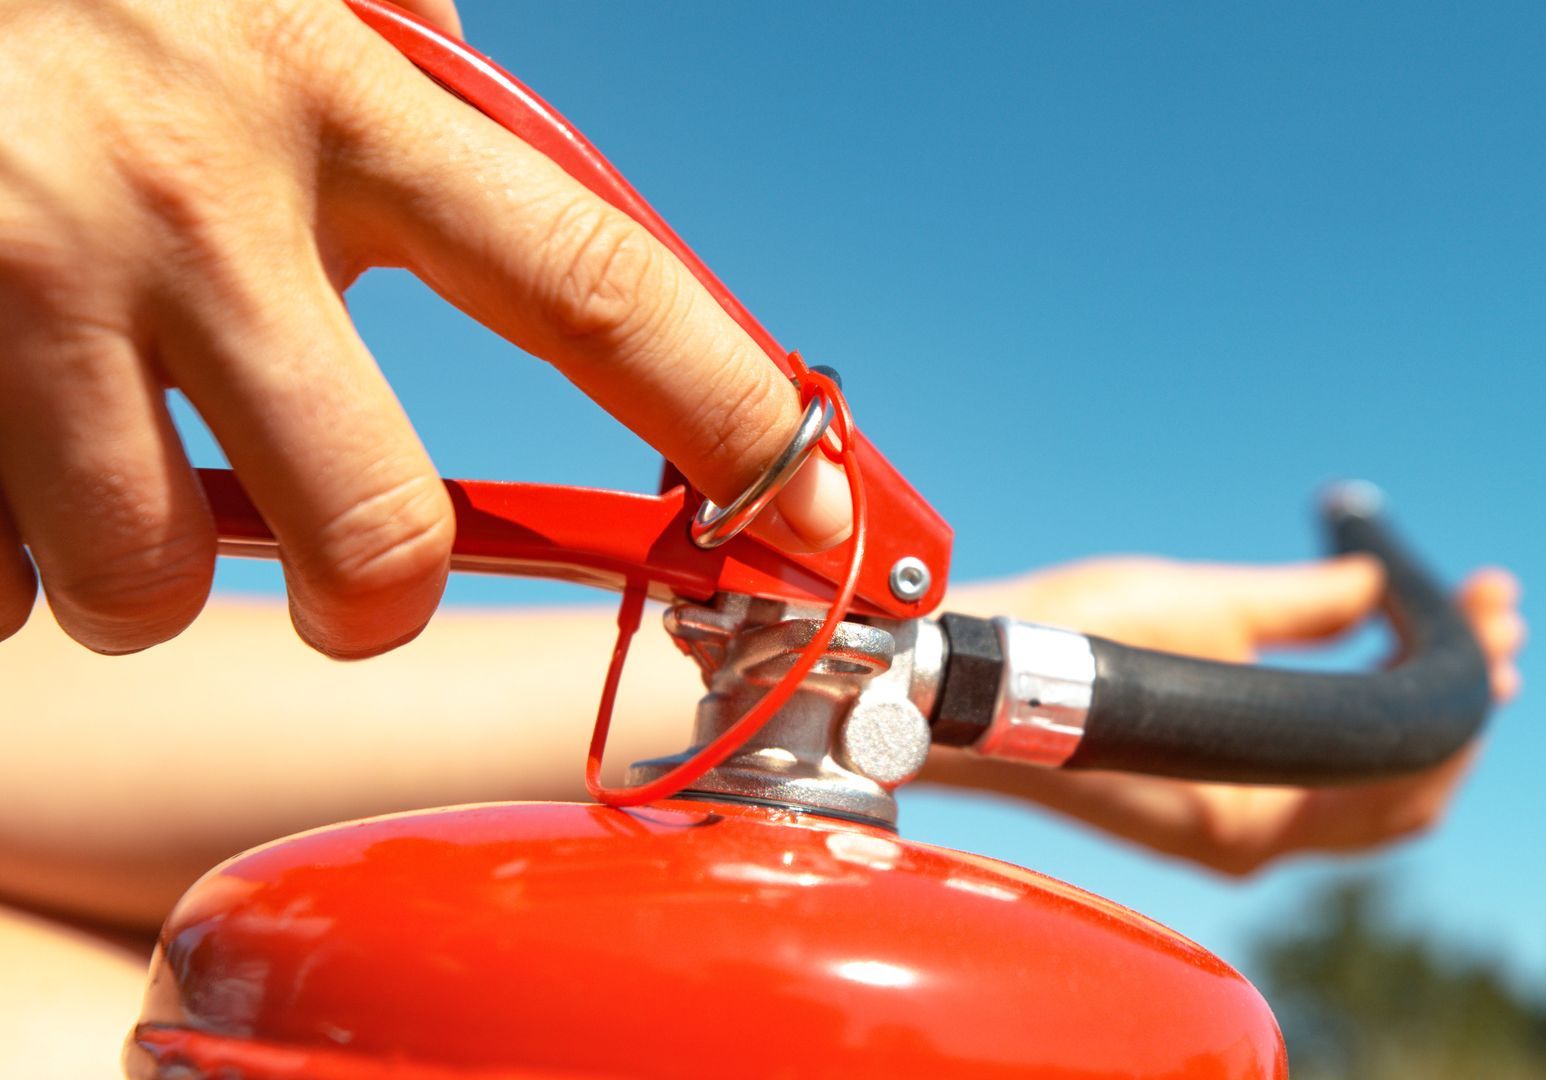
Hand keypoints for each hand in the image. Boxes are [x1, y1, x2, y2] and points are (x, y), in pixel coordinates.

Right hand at [0, 0, 848, 658]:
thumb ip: (402, 72)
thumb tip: (511, 142)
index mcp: (337, 94)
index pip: (597, 289)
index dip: (729, 423)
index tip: (819, 521)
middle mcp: (197, 205)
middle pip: (375, 536)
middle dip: (369, 596)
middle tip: (338, 562)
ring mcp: (24, 294)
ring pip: (142, 590)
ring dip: (138, 568)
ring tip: (93, 444)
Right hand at [924, 555, 1525, 873]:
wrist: (965, 687)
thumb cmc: (1061, 644)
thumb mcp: (1197, 607)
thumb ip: (1305, 603)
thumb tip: (1380, 582)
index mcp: (1255, 816)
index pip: (1410, 768)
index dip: (1464, 682)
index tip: (1492, 605)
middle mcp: (1253, 846)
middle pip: (1409, 792)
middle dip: (1462, 698)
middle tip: (1498, 611)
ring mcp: (1235, 836)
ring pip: (1375, 799)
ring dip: (1423, 719)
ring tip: (1465, 633)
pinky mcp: (1215, 813)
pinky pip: (1328, 791)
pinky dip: (1370, 735)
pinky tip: (1383, 665)